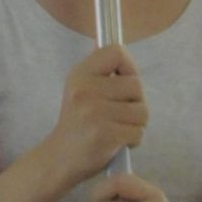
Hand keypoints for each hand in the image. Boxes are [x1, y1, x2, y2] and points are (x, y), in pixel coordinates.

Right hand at [48, 44, 148, 184]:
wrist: (59, 159)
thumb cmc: (77, 124)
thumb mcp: (79, 89)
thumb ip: (98, 69)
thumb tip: (108, 42)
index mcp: (80, 74)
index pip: (116, 52)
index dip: (128, 67)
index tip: (123, 82)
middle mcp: (85, 90)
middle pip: (136, 85)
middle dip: (135, 102)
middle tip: (119, 115)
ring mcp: (95, 113)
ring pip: (142, 111)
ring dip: (136, 124)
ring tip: (117, 129)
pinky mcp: (105, 134)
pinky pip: (138, 132)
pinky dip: (133, 140)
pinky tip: (116, 142)